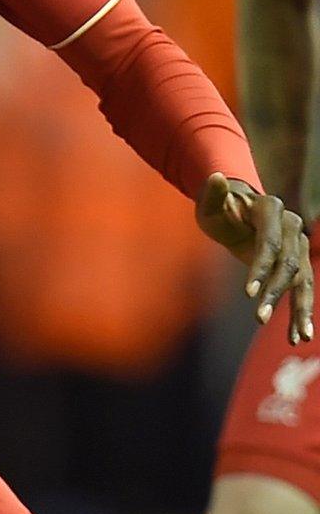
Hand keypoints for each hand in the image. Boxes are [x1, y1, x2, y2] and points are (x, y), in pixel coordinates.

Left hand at [197, 172, 313, 342]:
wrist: (238, 210)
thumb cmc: (219, 207)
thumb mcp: (209, 203)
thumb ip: (213, 194)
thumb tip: (216, 177)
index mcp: (271, 209)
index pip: (270, 244)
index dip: (260, 268)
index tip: (246, 294)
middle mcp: (292, 226)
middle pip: (289, 265)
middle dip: (275, 293)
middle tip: (259, 318)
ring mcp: (298, 245)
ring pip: (303, 280)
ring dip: (299, 309)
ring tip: (296, 337)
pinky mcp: (297, 263)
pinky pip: (303, 289)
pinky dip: (302, 312)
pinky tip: (298, 335)